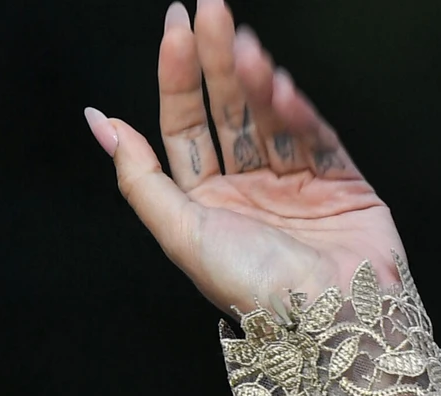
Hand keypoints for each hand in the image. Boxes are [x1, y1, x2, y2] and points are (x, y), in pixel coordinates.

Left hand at [84, 0, 404, 315]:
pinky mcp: (341, 181)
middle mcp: (246, 188)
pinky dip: (296, 110)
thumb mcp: (178, 231)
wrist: (329, 319)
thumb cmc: (250, 285)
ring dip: (255, 79)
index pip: (184, 126)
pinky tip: (280, 86)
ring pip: (268, 115)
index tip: (176, 27)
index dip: (177, 77)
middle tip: (210, 7)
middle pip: (226, 109)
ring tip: (243, 45)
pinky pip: (314, 135)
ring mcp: (294, 182)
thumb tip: (99, 122)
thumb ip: (137, 175)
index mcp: (203, 202)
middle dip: (215, 59)